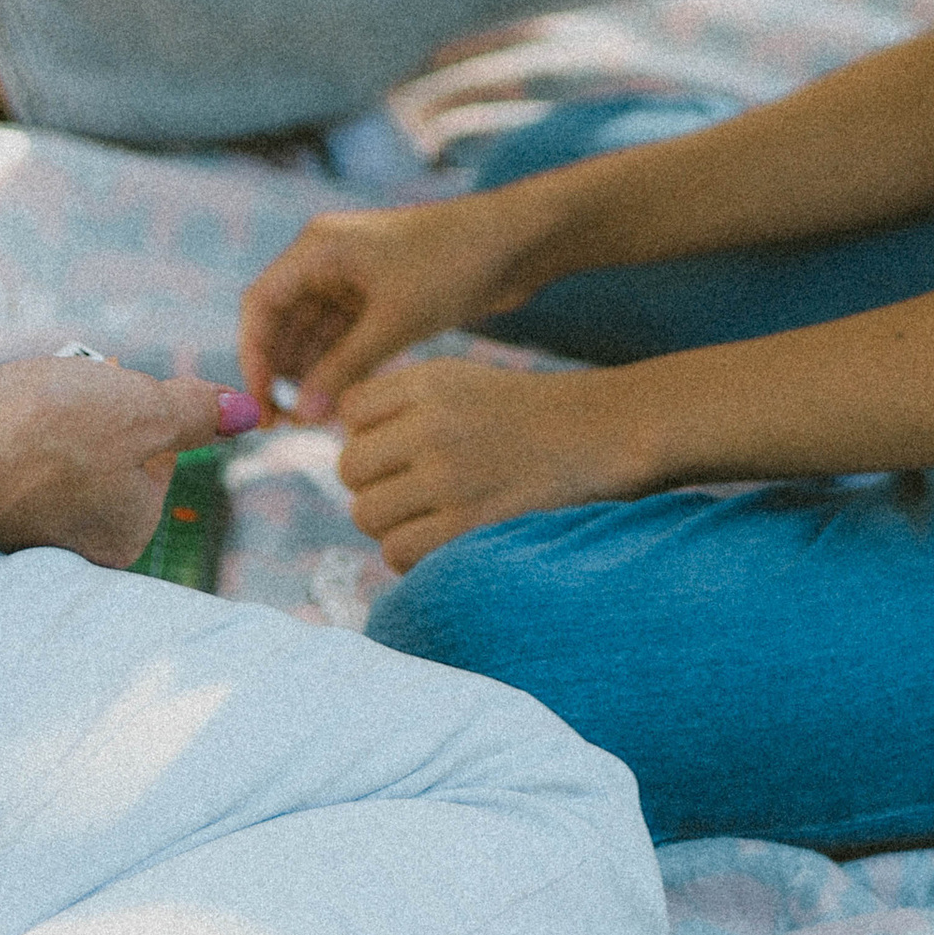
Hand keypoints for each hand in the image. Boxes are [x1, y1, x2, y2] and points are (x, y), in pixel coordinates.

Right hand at [0, 356, 234, 568]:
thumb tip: (248, 412)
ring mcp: (23, 536)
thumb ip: (197, 411)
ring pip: (53, 453)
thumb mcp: (145, 408)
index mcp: (126, 535)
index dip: (129, 410)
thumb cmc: (54, 431)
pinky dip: (4, 437)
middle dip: (84, 417)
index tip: (99, 408)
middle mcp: (77, 549)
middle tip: (56, 407)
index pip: (150, 449)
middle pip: (101, 452)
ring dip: (41, 422)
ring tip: (20, 413)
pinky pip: (7, 461)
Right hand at [238, 196, 531, 418]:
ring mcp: (353, 278)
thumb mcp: (393, 321)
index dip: (254, 358)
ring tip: (320, 421)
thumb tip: (302, 415)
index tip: (262, 405)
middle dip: (283, 373)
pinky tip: (344, 403)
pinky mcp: (378, 297)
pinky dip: (339, 367)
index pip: (261, 305)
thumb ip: (343, 368)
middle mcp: (328, 260)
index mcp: (319, 248)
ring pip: (312, 335)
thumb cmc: (452, 265)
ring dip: (312, 375)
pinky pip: (342, 337)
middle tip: (292, 426)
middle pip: (282, 322)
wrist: (515, 244)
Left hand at [332, 355, 645, 572]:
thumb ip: (397, 402)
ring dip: (389, 522)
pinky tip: (441, 536)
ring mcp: (450, 477)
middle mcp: (434, 424)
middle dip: (372, 483)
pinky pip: (398, 552)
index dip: (370, 433)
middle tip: (412, 488)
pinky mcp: (467, 525)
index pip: (351, 412)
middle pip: (349, 468)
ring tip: (426, 513)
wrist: (598, 437)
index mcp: (429, 381)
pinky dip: (410, 552)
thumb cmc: (520, 415)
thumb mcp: (459, 381)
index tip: (402, 446)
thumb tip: (335, 441)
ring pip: (367, 514)